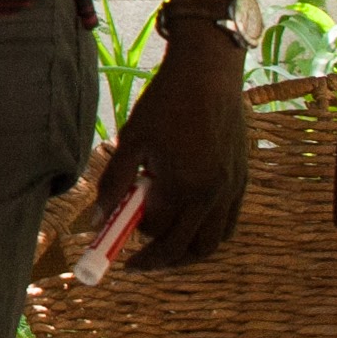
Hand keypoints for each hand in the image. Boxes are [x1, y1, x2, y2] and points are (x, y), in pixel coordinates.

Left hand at [93, 35, 247, 269]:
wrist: (209, 74)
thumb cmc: (165, 103)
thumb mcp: (131, 141)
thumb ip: (113, 183)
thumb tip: (95, 220)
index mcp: (184, 186)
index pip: (156, 232)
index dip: (131, 238)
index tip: (113, 239)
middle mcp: (213, 195)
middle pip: (187, 249)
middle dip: (159, 261)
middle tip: (136, 264)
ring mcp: (232, 190)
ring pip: (212, 243)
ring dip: (186, 253)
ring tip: (162, 250)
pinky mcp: (241, 181)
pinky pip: (228, 224)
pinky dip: (207, 235)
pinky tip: (187, 226)